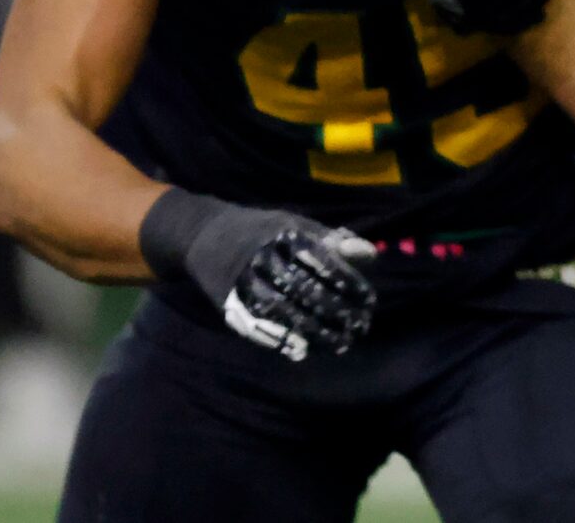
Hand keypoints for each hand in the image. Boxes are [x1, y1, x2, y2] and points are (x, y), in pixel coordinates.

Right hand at [137, 191, 375, 362]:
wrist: (204, 237)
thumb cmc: (262, 230)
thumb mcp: (296, 225)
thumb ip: (332, 241)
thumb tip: (370, 253)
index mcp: (283, 237)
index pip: (323, 263)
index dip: (349, 283)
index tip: (369, 299)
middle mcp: (263, 260)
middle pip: (306, 291)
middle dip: (337, 312)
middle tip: (361, 326)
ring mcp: (243, 285)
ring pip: (285, 314)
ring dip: (315, 333)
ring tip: (341, 343)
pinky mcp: (229, 306)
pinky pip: (259, 328)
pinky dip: (283, 341)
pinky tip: (304, 350)